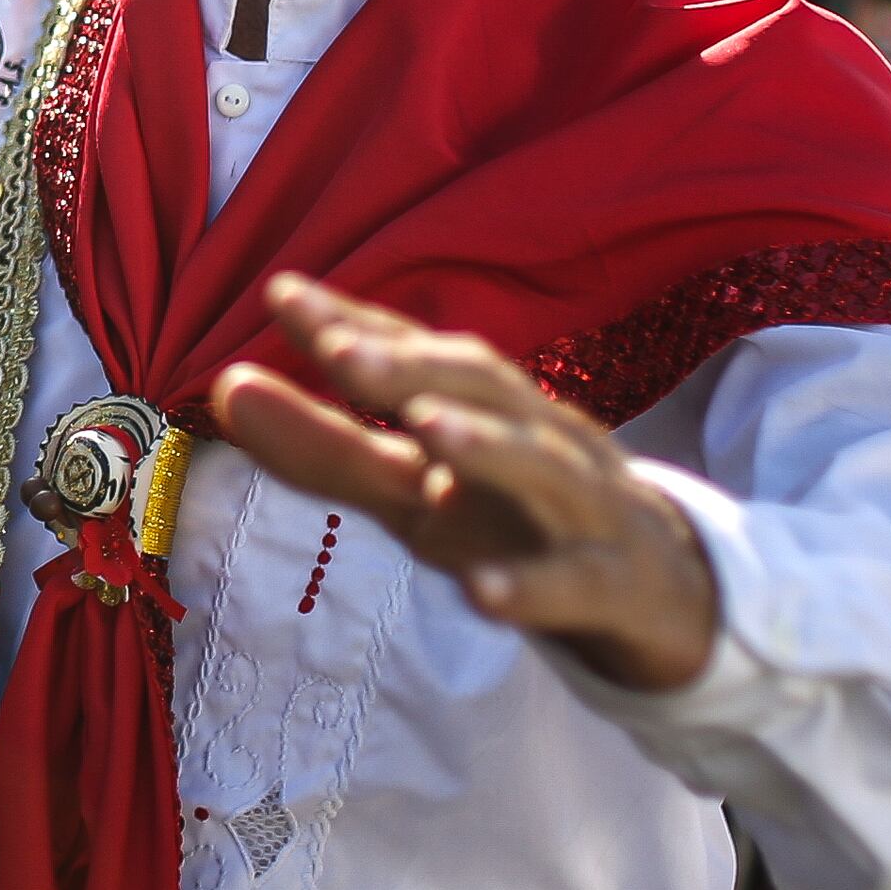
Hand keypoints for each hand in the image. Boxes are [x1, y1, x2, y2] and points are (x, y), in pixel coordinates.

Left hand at [207, 274, 722, 691]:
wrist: (665, 595)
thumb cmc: (518, 523)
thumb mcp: (417, 493)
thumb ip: (326, 447)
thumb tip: (225, 387)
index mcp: (486, 413)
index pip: (418, 357)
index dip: (354, 324)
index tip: (281, 294)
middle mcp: (538, 442)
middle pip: (485, 392)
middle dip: (416, 367)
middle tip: (341, 349)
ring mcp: (585, 512)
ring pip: (544, 469)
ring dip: (487, 445)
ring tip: (427, 428)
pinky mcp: (617, 587)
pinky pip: (576, 586)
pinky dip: (533, 588)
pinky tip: (482, 595)